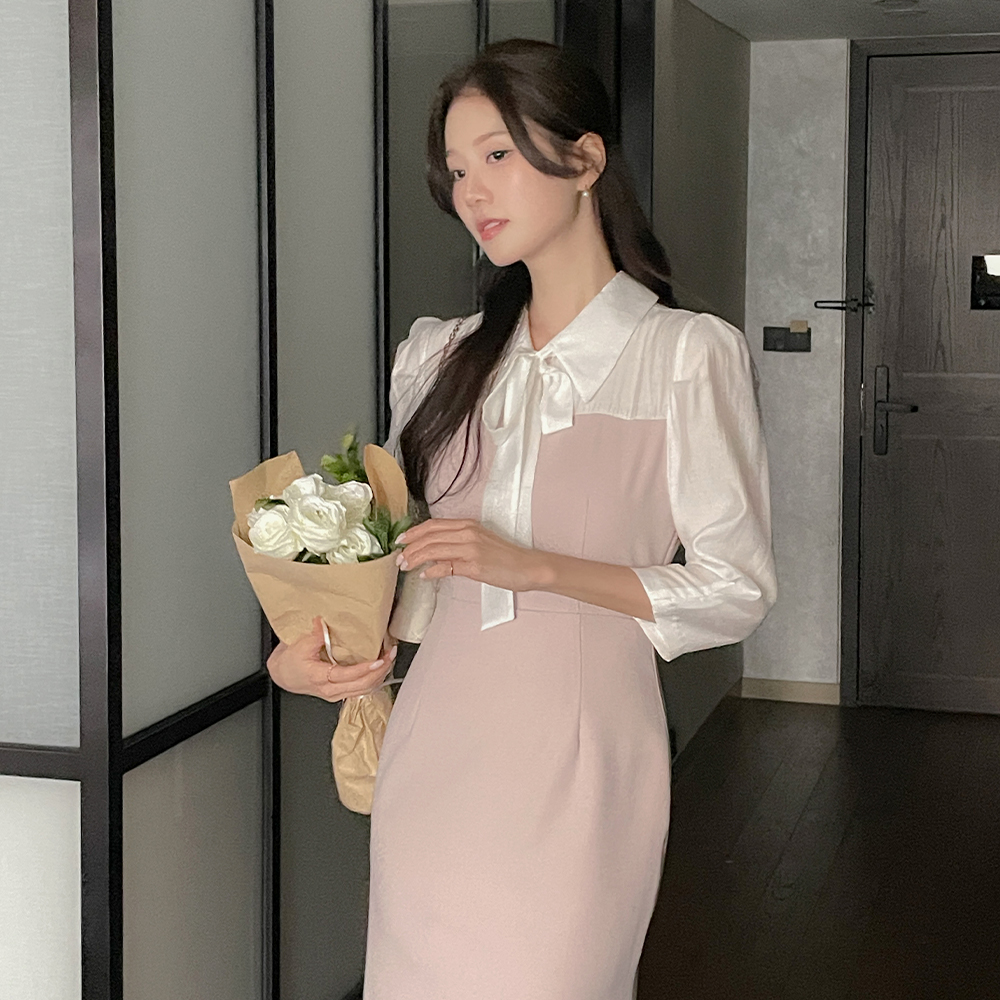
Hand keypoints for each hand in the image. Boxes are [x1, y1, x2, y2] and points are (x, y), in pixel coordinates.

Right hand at [266, 615, 397, 701]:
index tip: (378, 660)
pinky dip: (374, 679)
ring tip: (390, 658)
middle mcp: (331, 690)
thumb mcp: (298, 646)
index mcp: (320, 678)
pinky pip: (362, 689)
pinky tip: (381, 668)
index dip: (364, 669)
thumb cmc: (290, 663)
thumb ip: (314, 635)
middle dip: (380, 671)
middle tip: (391, 654)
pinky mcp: (340, 692)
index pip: (347, 676)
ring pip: (364, 689)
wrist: (284, 676)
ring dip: (380, 675)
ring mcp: (337, 693)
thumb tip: (322, 622)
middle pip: (361, 685)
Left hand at [394, 518, 542, 591]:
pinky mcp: (475, 566)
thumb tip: (435, 553)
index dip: (414, 532)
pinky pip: (446, 567)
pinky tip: (424, 576)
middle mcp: (468, 533)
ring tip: (406, 567)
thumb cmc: (506, 557)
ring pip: (434, 550)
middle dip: (410, 547)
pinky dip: (432, 570)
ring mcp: (471, 549)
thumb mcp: (480, 542)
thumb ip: (458, 544)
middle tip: (399, 558)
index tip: (401, 540)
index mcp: (468, 525)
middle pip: (430, 536)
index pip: (433, 525)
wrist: (529, 566)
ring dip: (416, 559)